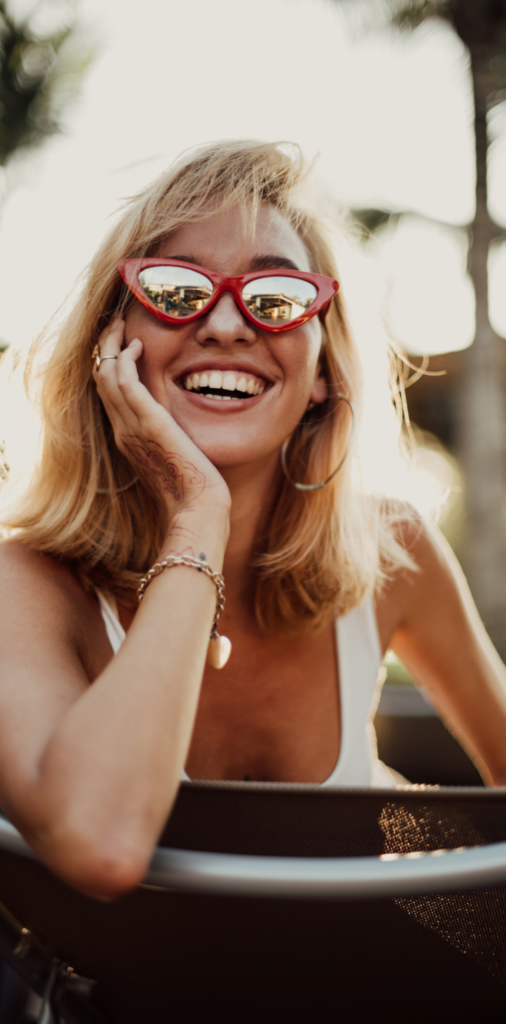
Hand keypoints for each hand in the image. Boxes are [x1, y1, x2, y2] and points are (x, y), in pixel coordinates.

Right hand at [92, 320, 230, 522]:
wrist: (197, 508)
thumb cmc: (192, 490)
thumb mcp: (173, 459)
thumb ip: (167, 441)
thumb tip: (176, 432)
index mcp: (127, 438)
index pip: (107, 393)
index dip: (108, 364)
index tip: (121, 343)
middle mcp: (122, 430)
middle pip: (99, 378)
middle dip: (104, 347)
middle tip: (116, 323)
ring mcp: (132, 426)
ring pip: (105, 375)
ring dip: (111, 344)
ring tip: (123, 324)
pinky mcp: (149, 422)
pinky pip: (125, 382)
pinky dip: (126, 358)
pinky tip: (139, 345)